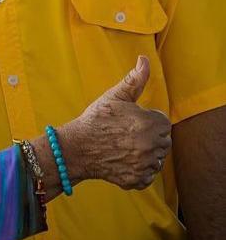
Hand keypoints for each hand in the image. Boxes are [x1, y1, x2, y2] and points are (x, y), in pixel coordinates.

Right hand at [59, 55, 170, 190]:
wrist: (76, 147)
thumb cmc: (95, 119)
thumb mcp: (114, 96)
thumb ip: (134, 80)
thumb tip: (144, 60)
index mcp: (149, 123)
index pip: (163, 121)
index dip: (147, 118)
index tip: (131, 119)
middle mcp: (151, 145)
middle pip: (163, 140)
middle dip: (149, 135)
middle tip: (127, 132)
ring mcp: (145, 165)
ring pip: (157, 157)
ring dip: (146, 152)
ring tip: (124, 145)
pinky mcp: (138, 180)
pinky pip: (148, 174)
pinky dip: (140, 169)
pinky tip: (123, 158)